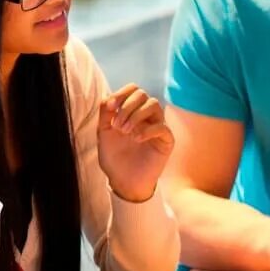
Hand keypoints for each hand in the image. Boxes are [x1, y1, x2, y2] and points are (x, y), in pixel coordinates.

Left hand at [97, 83, 174, 202]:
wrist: (123, 181)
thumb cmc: (114, 157)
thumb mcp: (104, 133)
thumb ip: (105, 114)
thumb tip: (108, 97)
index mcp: (132, 111)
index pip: (133, 89)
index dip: (121, 94)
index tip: (110, 107)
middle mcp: (146, 116)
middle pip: (142, 94)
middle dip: (127, 106)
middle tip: (117, 126)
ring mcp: (157, 126)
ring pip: (154, 105)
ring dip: (136, 115)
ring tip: (125, 131)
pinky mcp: (166, 141)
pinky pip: (162, 127)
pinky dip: (147, 130)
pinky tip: (136, 139)